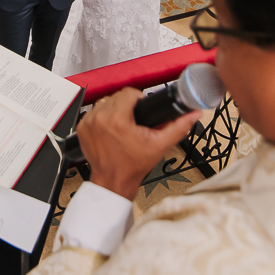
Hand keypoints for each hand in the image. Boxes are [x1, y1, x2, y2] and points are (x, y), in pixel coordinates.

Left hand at [77, 87, 201, 200]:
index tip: (142, 109)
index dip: (139, 99)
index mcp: (117, 120)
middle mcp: (100, 118)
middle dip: (128, 106)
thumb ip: (178, 127)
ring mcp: (89, 123)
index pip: (129, 92)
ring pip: (105, 102)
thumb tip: (192, 114)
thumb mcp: (160, 146)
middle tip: (135, 120)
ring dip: (114, 109)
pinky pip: (94, 112)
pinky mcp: (82, 127)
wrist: (113, 182)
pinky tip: (111, 128)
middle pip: (117, 96)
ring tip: (123, 124)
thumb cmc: (133, 166)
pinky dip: (103, 117)